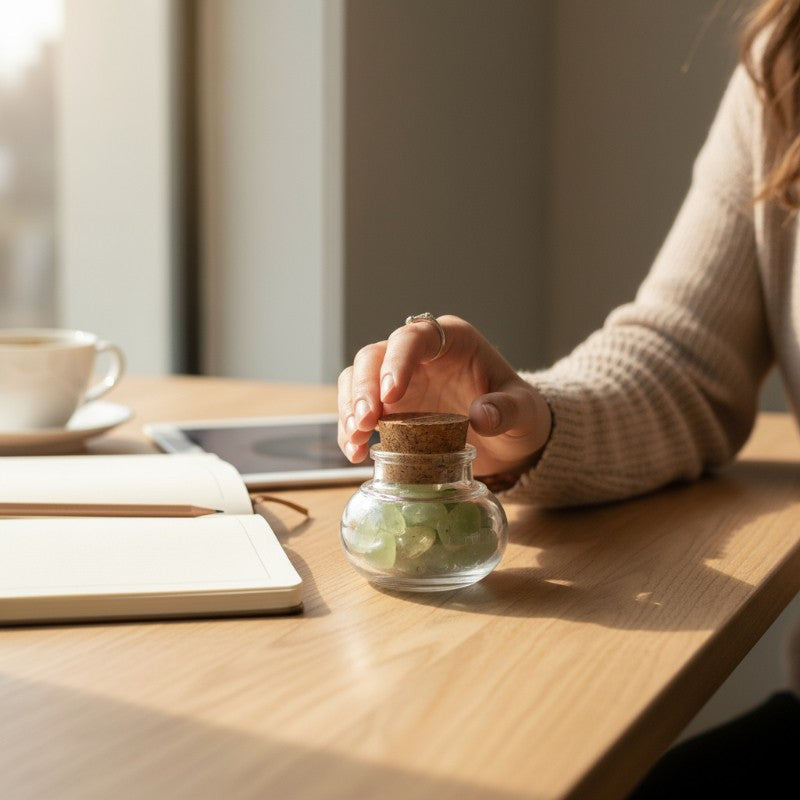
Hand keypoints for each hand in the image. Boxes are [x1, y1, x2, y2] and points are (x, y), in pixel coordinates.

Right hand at [337, 314, 551, 477]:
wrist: (511, 439)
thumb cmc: (520, 414)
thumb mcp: (525, 413)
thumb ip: (508, 410)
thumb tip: (481, 415)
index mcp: (451, 339)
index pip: (414, 337)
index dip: (397, 361)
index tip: (391, 394)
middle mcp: (419, 355)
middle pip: (374, 356)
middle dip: (363, 388)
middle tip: (365, 423)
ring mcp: (400, 381)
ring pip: (357, 379)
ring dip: (349, 408)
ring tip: (355, 440)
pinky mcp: (389, 409)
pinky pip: (359, 411)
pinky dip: (351, 431)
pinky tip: (355, 453)